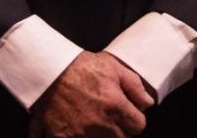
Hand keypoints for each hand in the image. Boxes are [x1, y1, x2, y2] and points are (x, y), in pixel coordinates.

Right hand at [29, 51, 152, 137]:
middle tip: (111, 119)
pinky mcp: (62, 137)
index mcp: (115, 106)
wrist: (48, 70)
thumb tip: (147, 103)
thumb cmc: (80, 66)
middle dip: (120, 130)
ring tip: (96, 124)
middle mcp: (100, 124)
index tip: (128, 114)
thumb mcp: (112, 67)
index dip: (134, 120)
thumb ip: (134, 86)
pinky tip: (78, 129)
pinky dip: (79, 137)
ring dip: (102, 135)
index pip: (138, 126)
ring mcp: (81, 134)